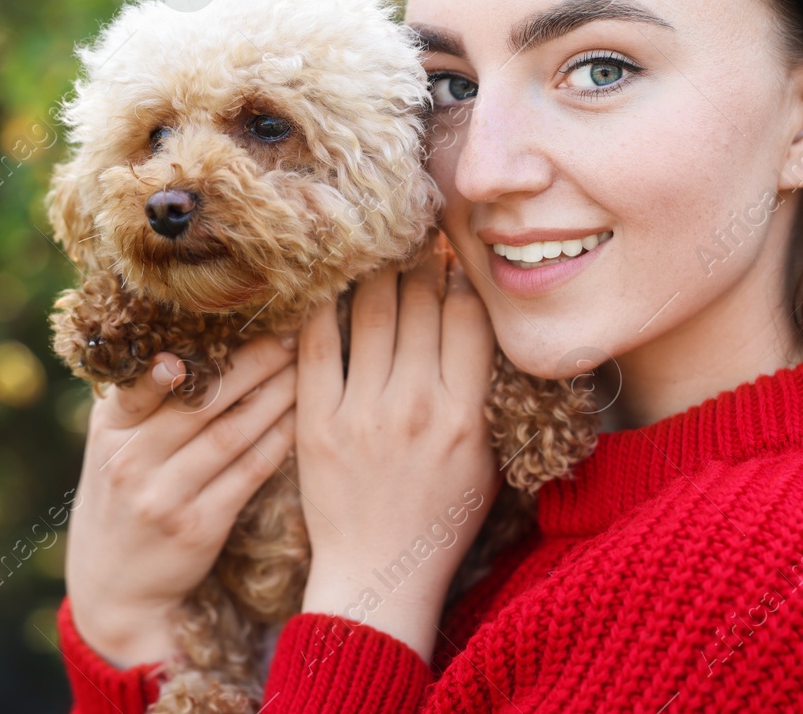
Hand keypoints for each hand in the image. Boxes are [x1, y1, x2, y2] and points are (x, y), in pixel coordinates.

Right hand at [65, 335, 297, 667]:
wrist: (114, 590)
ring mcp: (164, 496)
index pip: (149, 377)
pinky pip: (249, 472)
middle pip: (203, 400)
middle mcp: (131, 460)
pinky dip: (279, 440)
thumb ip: (139, 401)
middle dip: (254, 362)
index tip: (235, 318)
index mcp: (109, 429)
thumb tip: (186, 339)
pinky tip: (302, 416)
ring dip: (276, 395)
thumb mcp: (110, 448)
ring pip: (232, 432)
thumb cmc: (121, 499)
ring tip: (306, 364)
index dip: (196, 347)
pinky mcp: (198, 526)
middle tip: (292, 333)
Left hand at [296, 238, 499, 661]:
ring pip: (373, 311)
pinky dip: (324, 305)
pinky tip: (328, 280)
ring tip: (378, 246)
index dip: (463, 272)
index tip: (453, 250)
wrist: (380, 572)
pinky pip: (318, 344)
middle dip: (420, 257)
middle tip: (413, 231)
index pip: (469, 314)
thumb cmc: (441, 515)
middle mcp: (416, 405)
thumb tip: (475, 315)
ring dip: (377, 270)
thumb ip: (484, 388)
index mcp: (466, 414)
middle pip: (421, 302)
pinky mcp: (316, 421)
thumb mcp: (486, 455)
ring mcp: (363, 412)